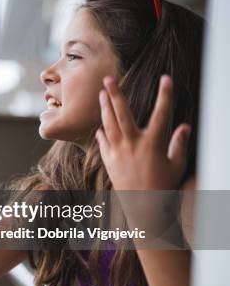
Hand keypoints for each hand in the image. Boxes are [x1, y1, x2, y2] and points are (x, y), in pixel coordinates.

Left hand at [96, 75, 190, 190]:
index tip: (166, 78)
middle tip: (108, 78)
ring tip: (101, 94)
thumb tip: (185, 126)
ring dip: (104, 107)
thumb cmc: (164, 186)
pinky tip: (100, 127)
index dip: (165, 95)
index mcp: (152, 143)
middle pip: (122, 113)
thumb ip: (179, 144)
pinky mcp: (109, 161)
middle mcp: (132, 144)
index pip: (161, 113)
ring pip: (108, 124)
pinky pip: (102, 142)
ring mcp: (118, 152)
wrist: (145, 208)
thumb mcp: (176, 164)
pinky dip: (101, 133)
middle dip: (115, 93)